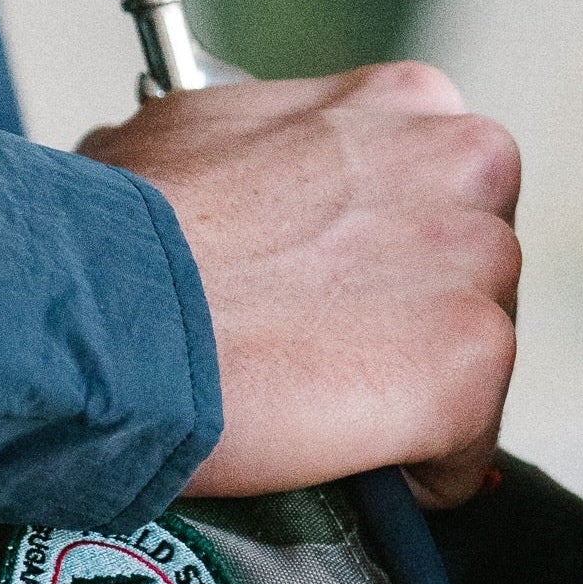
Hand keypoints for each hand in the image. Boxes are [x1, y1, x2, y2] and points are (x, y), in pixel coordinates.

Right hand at [80, 63, 520, 506]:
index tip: (329, 298)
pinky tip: (336, 466)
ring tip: (310, 415)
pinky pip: (463, 453)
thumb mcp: (190, 130)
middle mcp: (464, 167)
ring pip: (471, 365)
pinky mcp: (472, 364)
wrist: (104, 302)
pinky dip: (408, 478)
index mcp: (406, 105)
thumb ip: (261, 150)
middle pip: (473, 278)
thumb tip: (232, 186)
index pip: (441, 199)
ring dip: (406, 402)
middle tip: (315, 360)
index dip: (382, 263)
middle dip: (408, 328)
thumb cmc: (120, 228)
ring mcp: (478, 268)